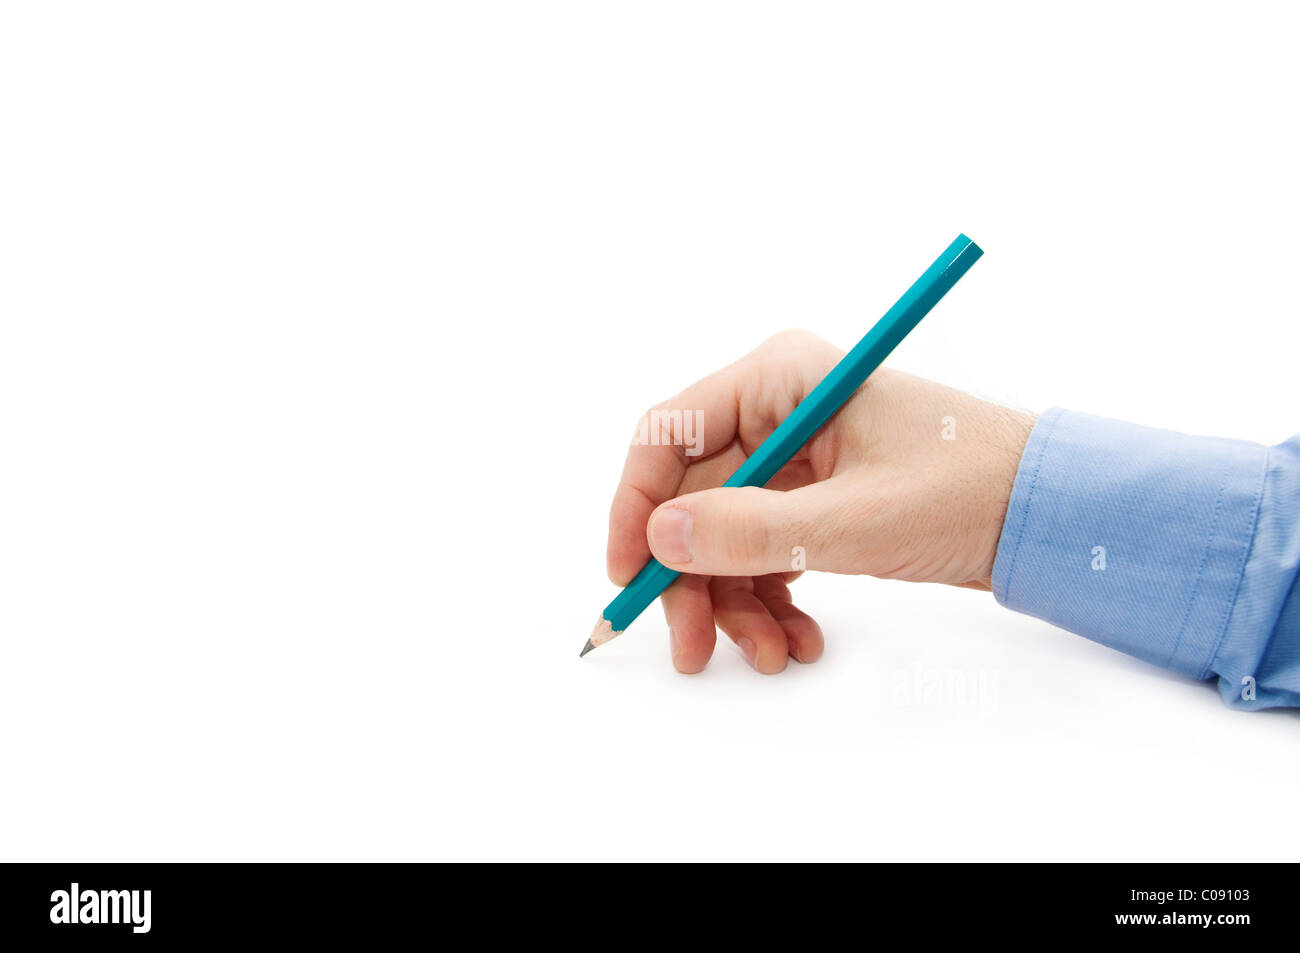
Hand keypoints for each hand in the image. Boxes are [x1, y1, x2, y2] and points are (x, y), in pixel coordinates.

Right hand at [607, 330, 1035, 673]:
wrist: (1047, 516)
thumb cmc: (967, 490)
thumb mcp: (853, 520)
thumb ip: (750, 531)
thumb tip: (659, 538)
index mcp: (781, 378)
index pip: (668, 434)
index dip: (635, 506)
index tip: (628, 575)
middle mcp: (778, 409)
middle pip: (692, 498)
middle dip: (693, 578)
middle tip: (692, 647)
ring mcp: (795, 457)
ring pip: (724, 535)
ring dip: (734, 602)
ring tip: (770, 655)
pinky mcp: (815, 497)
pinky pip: (763, 551)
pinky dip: (770, 599)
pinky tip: (798, 640)